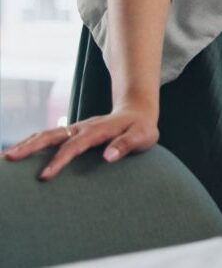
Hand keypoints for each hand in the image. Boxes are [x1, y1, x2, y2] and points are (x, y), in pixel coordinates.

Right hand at [2, 104, 158, 179]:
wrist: (138, 111)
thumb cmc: (141, 128)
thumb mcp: (143, 136)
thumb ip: (127, 145)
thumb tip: (108, 156)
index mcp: (98, 130)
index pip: (75, 146)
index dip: (59, 160)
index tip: (44, 176)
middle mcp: (83, 127)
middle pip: (52, 135)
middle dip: (30, 147)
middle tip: (9, 159)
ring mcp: (76, 128)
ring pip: (47, 134)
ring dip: (26, 144)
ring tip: (6, 157)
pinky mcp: (73, 132)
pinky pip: (49, 136)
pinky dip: (32, 142)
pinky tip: (19, 152)